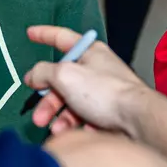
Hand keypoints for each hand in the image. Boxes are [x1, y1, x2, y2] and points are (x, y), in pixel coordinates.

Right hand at [24, 26, 145, 135]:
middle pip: (61, 80)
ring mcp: (102, 92)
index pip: (61, 37)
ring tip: (56, 129)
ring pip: (70, 102)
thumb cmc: (104, 91)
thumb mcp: (65, 75)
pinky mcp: (107, 113)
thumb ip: (43, 72)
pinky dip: (75, 125)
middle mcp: (96, 69)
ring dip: (58, 117)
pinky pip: (83, 117)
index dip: (44, 34)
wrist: (136, 121)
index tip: (29, 33)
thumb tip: (33, 76)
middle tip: (38, 116)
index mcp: (89, 52)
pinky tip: (74, 133)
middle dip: (47, 100)